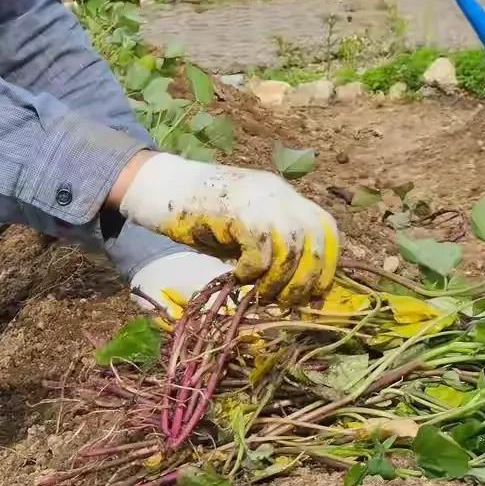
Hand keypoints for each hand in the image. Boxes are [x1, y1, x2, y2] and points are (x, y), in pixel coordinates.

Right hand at [118, 153, 338, 304]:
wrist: (157, 184)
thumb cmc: (198, 211)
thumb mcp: (242, 224)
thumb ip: (268, 241)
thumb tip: (293, 282)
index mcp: (282, 193)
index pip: (325, 226)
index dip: (327, 262)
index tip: (317, 291)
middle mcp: (276, 193)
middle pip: (313, 240)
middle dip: (306, 278)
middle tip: (287, 301)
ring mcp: (256, 200)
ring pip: (290, 249)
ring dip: (278, 281)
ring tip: (260, 293)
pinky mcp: (234, 213)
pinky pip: (259, 253)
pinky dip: (252, 272)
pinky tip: (237, 276)